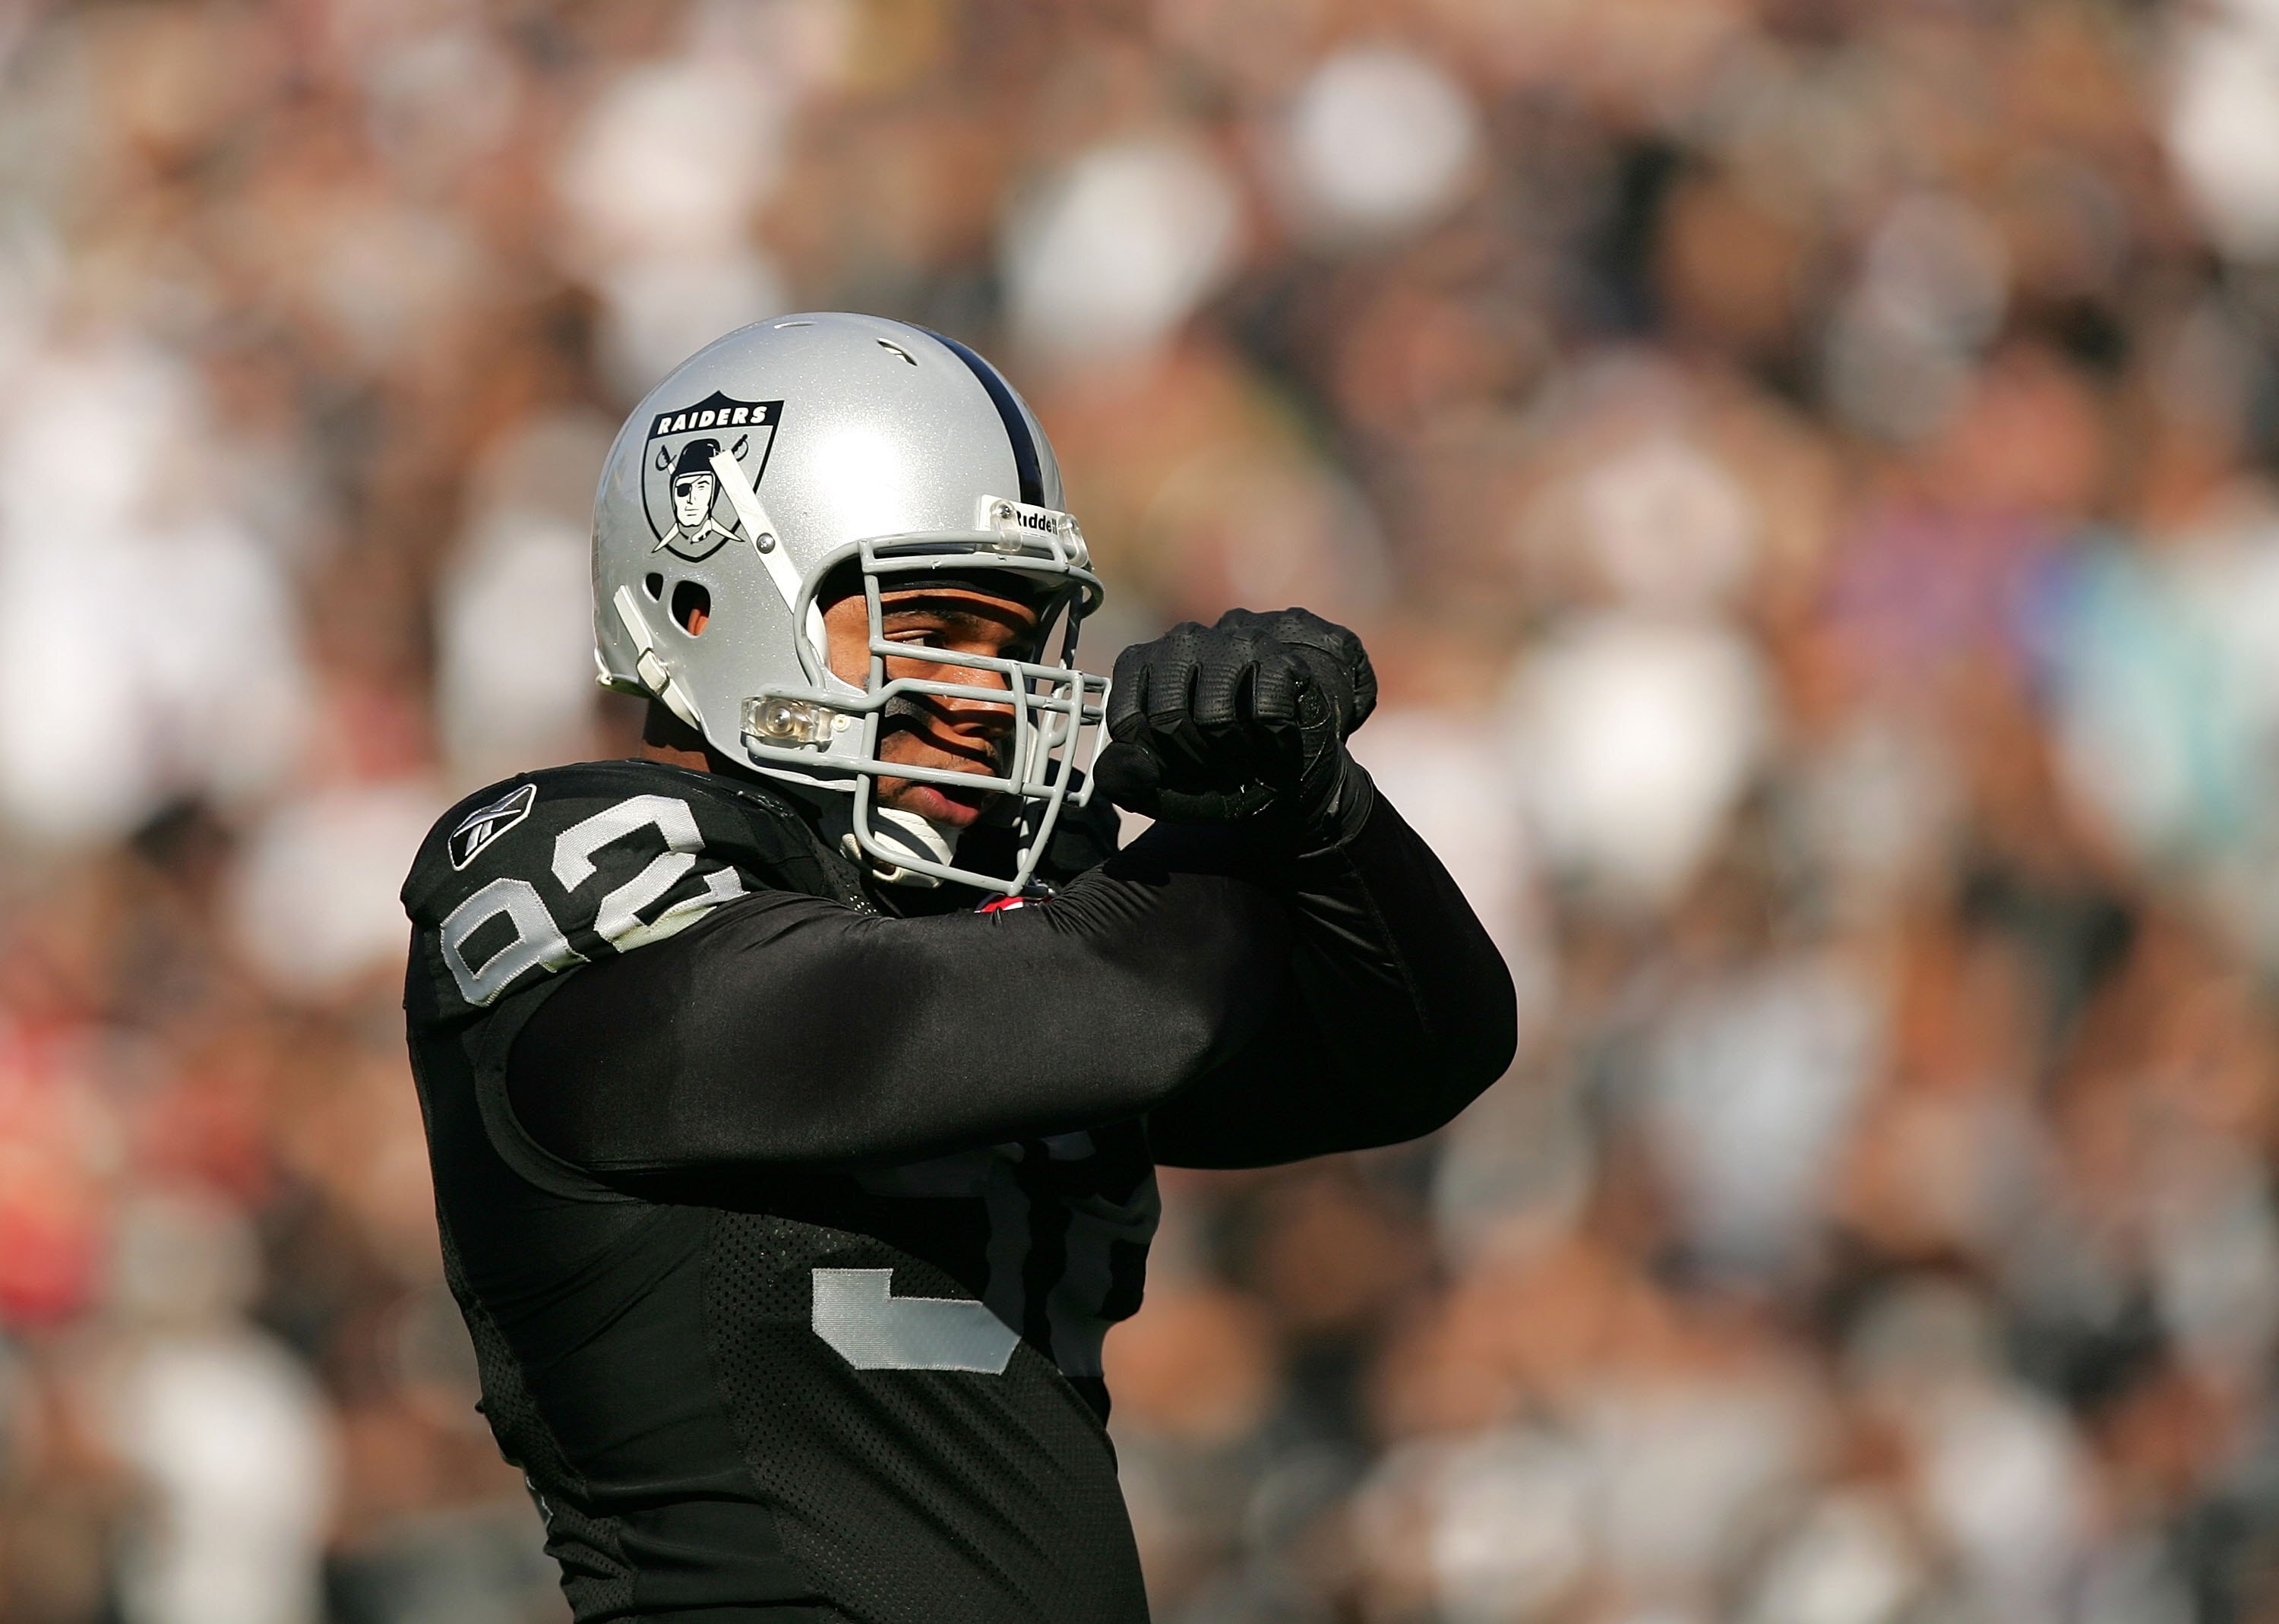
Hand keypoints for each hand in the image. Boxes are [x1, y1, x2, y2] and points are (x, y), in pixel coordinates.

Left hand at [1094, 608, 1376, 839]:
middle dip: (1194, 761)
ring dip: (1233, 754)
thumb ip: (1126, 780)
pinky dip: (1272, 745)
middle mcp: (1183, 640)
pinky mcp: (1282, 658)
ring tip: (1243, 751)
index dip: (1154, 762)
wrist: (1286, 777)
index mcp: (1143, 662)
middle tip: (1215, 762)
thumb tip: (1120, 768)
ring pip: (1215, 717)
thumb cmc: (1218, 774)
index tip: (1176, 764)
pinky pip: (1264, 716)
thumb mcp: (1163, 789)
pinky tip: (1274, 741)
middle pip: (1169, 720)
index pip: (1127, 723)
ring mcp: (1234, 642)